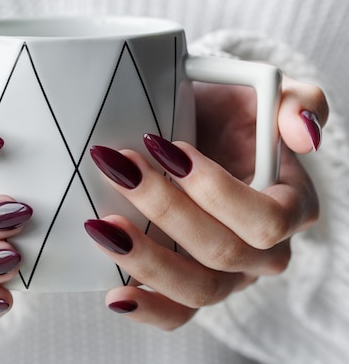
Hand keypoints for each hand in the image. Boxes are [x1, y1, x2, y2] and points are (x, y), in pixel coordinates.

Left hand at [85, 76, 327, 329]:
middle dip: (166, 210)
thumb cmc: (219, 112)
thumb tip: (304, 134)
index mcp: (289, 206)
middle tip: (120, 168)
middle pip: (223, 253)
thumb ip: (295, 101)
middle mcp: (262, 250)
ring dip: (148, 259)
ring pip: (198, 290)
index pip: (267, 219)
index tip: (166, 148)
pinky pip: (177, 314)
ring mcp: (226, 275)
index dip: (216, 190)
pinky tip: (114, 293)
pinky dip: (147, 308)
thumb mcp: (255, 91)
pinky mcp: (189, 286)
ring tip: (102, 226)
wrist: (181, 130)